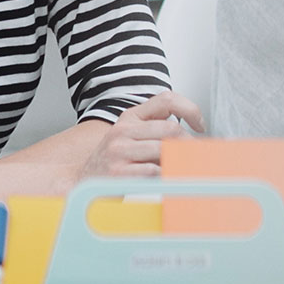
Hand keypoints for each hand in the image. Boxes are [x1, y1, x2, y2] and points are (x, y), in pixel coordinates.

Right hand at [90, 89, 206, 176]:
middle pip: (170, 128)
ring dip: (179, 160)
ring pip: (164, 149)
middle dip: (189, 143)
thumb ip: (155, 130)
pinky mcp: (119, 172)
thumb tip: (190, 135)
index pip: (166, 99)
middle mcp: (123, 130)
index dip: (190, 110)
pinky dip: (166, 175)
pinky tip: (167, 179)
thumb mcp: (130, 137)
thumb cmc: (113, 162)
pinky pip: (154, 170)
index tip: (200, 125)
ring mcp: (119, 151)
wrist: (84, 183)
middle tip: (196, 154)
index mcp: (129, 117)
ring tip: (183, 167)